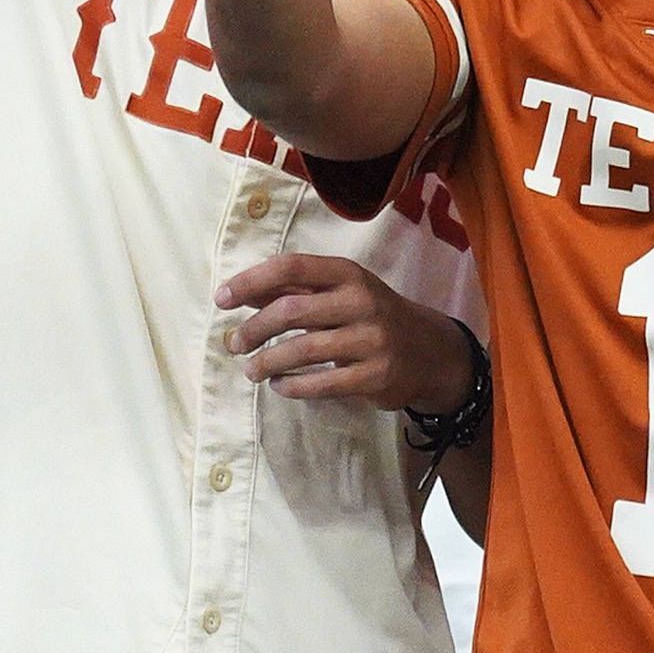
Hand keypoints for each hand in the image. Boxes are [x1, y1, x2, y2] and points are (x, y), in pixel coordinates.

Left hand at [218, 253, 477, 410]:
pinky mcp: (375, 376)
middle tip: (235, 344)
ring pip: (302, 350)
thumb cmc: (374, 317)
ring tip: (251, 370)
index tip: (222, 299)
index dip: (251, 281)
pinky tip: (279, 385)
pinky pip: (321, 384)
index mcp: (350, 275)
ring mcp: (372, 340)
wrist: (431, 352)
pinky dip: (290, 386)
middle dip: (253, 329)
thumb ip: (295, 290)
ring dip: (265, 362)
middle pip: (291, 310)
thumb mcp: (342, 294)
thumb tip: (240, 292)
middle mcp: (363, 302)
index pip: (292, 266)